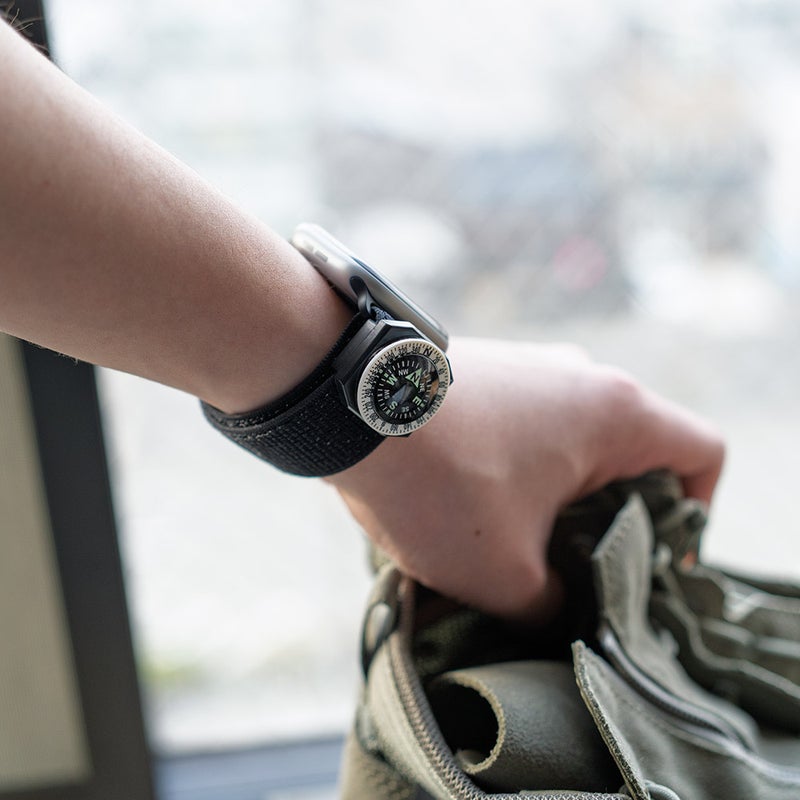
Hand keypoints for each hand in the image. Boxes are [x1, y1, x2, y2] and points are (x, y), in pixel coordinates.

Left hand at [327, 337, 724, 620]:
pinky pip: (530, 429)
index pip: (703, 453)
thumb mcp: (502, 572)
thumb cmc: (437, 480)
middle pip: (638, 454)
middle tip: (578, 570)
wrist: (345, 400)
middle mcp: (582, 378)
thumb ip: (551, 604)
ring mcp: (532, 368)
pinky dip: (521, 473)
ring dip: (560, 499)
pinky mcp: (489, 375)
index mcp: (615, 414)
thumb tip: (557, 607)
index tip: (649, 558)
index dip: (695, 516)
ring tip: (515, 545)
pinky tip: (474, 510)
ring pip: (577, 444)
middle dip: (616, 519)